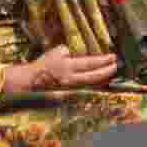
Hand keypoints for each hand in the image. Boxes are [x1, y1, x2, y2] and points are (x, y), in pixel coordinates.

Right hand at [2, 46, 118, 94]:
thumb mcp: (56, 53)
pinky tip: (100, 82)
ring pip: (92, 84)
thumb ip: (69, 52)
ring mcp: (71, 89)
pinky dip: (94, 85)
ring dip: (103, 78)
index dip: (103, 60)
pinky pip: (85, 89)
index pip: (90, 64)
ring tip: (111, 72)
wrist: (29, 81)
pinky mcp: (69, 94)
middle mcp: (71, 80)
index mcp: (68, 67)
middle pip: (94, 76)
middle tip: (116, 65)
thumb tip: (78, 54)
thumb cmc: (43, 64)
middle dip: (107, 71)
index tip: (113, 57)